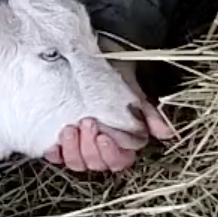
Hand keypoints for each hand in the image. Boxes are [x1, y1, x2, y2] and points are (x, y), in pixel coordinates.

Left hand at [44, 60, 175, 173]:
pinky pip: (54, 156)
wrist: (91, 52)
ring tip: (69, 127)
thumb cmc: (113, 71)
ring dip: (73, 149)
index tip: (104, 136)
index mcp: (120, 140)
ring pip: (75, 162)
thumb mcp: (131, 90)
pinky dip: (54, 151)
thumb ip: (147, 113)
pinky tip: (53, 140)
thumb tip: (164, 133)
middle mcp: (98, 146)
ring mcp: (77, 143)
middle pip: (95, 164)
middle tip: (87, 123)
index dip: (111, 154)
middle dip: (90, 148)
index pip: (118, 162)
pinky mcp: (55, 137)